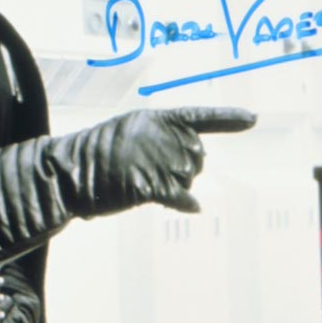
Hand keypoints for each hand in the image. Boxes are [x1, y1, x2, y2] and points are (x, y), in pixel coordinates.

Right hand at [48, 106, 255, 216]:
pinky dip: (186, 203)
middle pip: (196, 157)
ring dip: (175, 186)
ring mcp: (157, 159)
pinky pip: (181, 196)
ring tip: (143, 183)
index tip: (253, 118)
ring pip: (189, 178)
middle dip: (183, 169)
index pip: (198, 116)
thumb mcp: (126, 137)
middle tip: (150, 173)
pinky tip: (190, 206)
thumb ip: (158, 146)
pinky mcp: (151, 184)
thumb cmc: (94, 157)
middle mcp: (161, 136)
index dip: (228, 118)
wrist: (68, 172)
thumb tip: (188, 174)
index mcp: (154, 119)